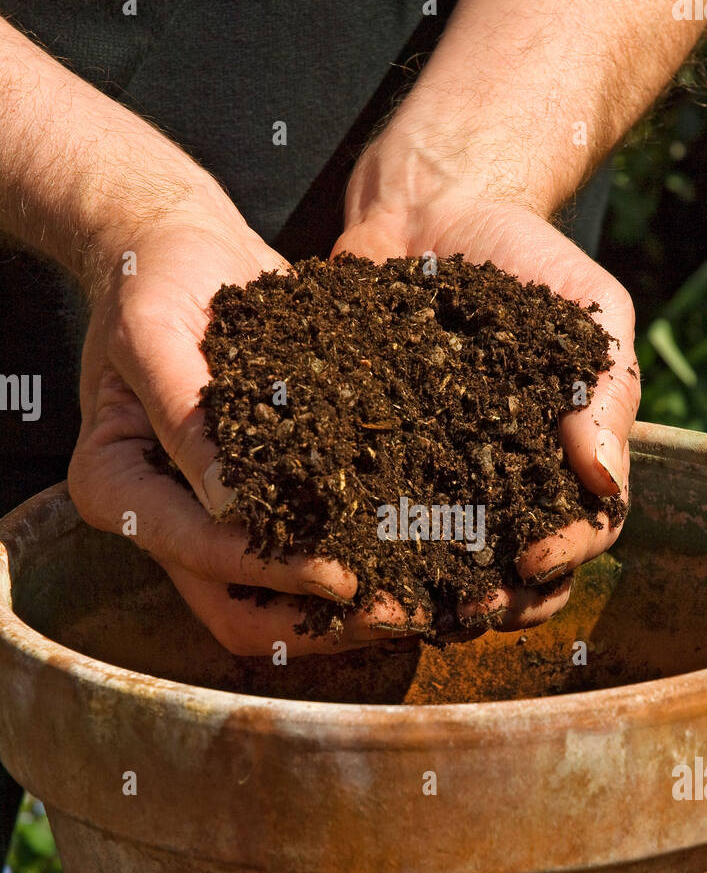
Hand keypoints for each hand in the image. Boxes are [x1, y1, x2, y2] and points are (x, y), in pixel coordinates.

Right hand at [68, 192, 428, 655]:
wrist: (181, 251)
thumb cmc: (156, 279)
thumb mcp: (155, 330)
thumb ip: (182, 413)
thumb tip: (229, 507)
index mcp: (116, 488)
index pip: (198, 553)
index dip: (273, 570)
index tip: (347, 575)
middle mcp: (162, 522)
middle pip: (237, 612)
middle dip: (319, 622)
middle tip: (401, 613)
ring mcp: (212, 525)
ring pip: (277, 606)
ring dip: (348, 617)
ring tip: (424, 604)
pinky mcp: (260, 510)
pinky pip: (308, 564)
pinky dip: (360, 572)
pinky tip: (421, 568)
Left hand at [334, 154, 638, 633]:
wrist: (430, 206)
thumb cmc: (524, 254)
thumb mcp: (585, 307)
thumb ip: (603, 389)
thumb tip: (605, 479)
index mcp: (568, 458)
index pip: (585, 530)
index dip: (565, 555)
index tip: (532, 560)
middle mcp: (508, 484)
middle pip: (519, 574)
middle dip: (500, 601)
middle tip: (468, 610)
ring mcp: (440, 479)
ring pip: (445, 566)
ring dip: (432, 598)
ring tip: (406, 610)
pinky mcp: (373, 463)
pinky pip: (370, 520)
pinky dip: (363, 552)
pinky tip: (342, 566)